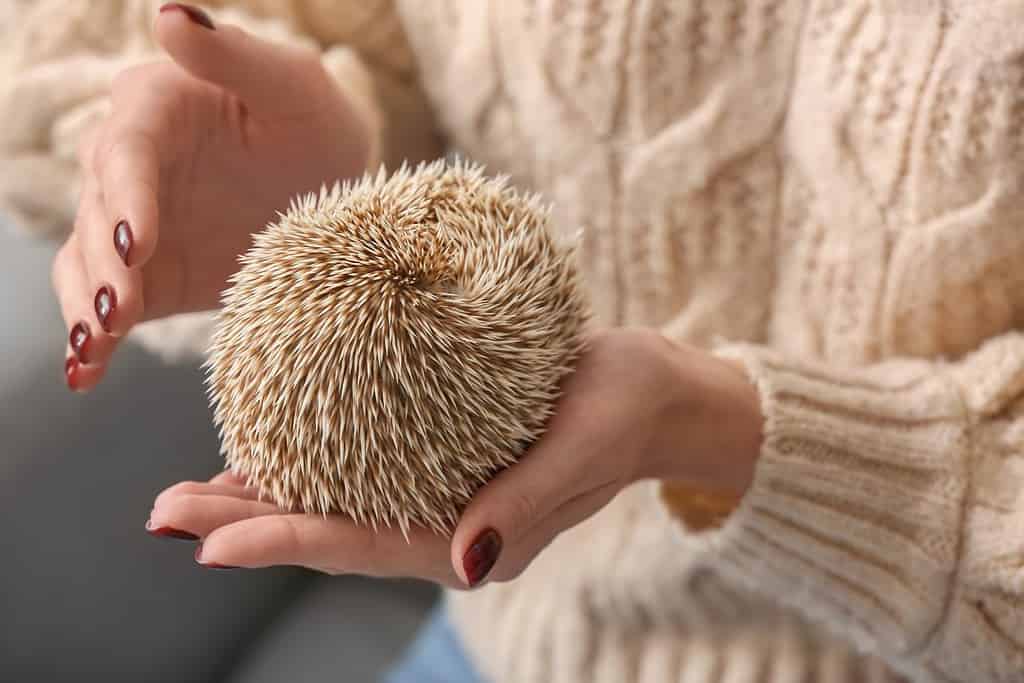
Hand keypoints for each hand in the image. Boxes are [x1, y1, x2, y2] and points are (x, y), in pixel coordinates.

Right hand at [56, 4, 371, 390]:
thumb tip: (167, 14)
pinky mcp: (149, 274)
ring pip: (89, 261)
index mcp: (158, 107)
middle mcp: (132, 165)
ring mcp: (135, 224)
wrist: (331, 190)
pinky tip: (86, 371)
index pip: (128, 151)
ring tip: (96, 343)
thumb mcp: (294, 87)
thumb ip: (233, 55)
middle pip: (98, 211)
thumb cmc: (317, 126)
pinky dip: (94, 337)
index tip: (139, 240)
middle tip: (119, 307)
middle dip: (105, 261)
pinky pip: (110, 304)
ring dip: (88, 303)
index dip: (126, 195)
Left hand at [147, 328, 763, 586]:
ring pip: (335, 496)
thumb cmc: (623, 412)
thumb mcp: (581, 450)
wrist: (655, 388)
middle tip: (165, 512)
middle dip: (245, 523)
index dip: (282, 542)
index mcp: (474, 537)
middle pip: (329, 527)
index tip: (206, 542)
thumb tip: (464, 564)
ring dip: (261, 494)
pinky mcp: (441, 450)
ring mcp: (440, 488)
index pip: (361, 544)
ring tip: (189, 489)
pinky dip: (306, 455)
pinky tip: (265, 443)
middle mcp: (445, 521)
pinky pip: (359, 459)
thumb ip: (523, 508)